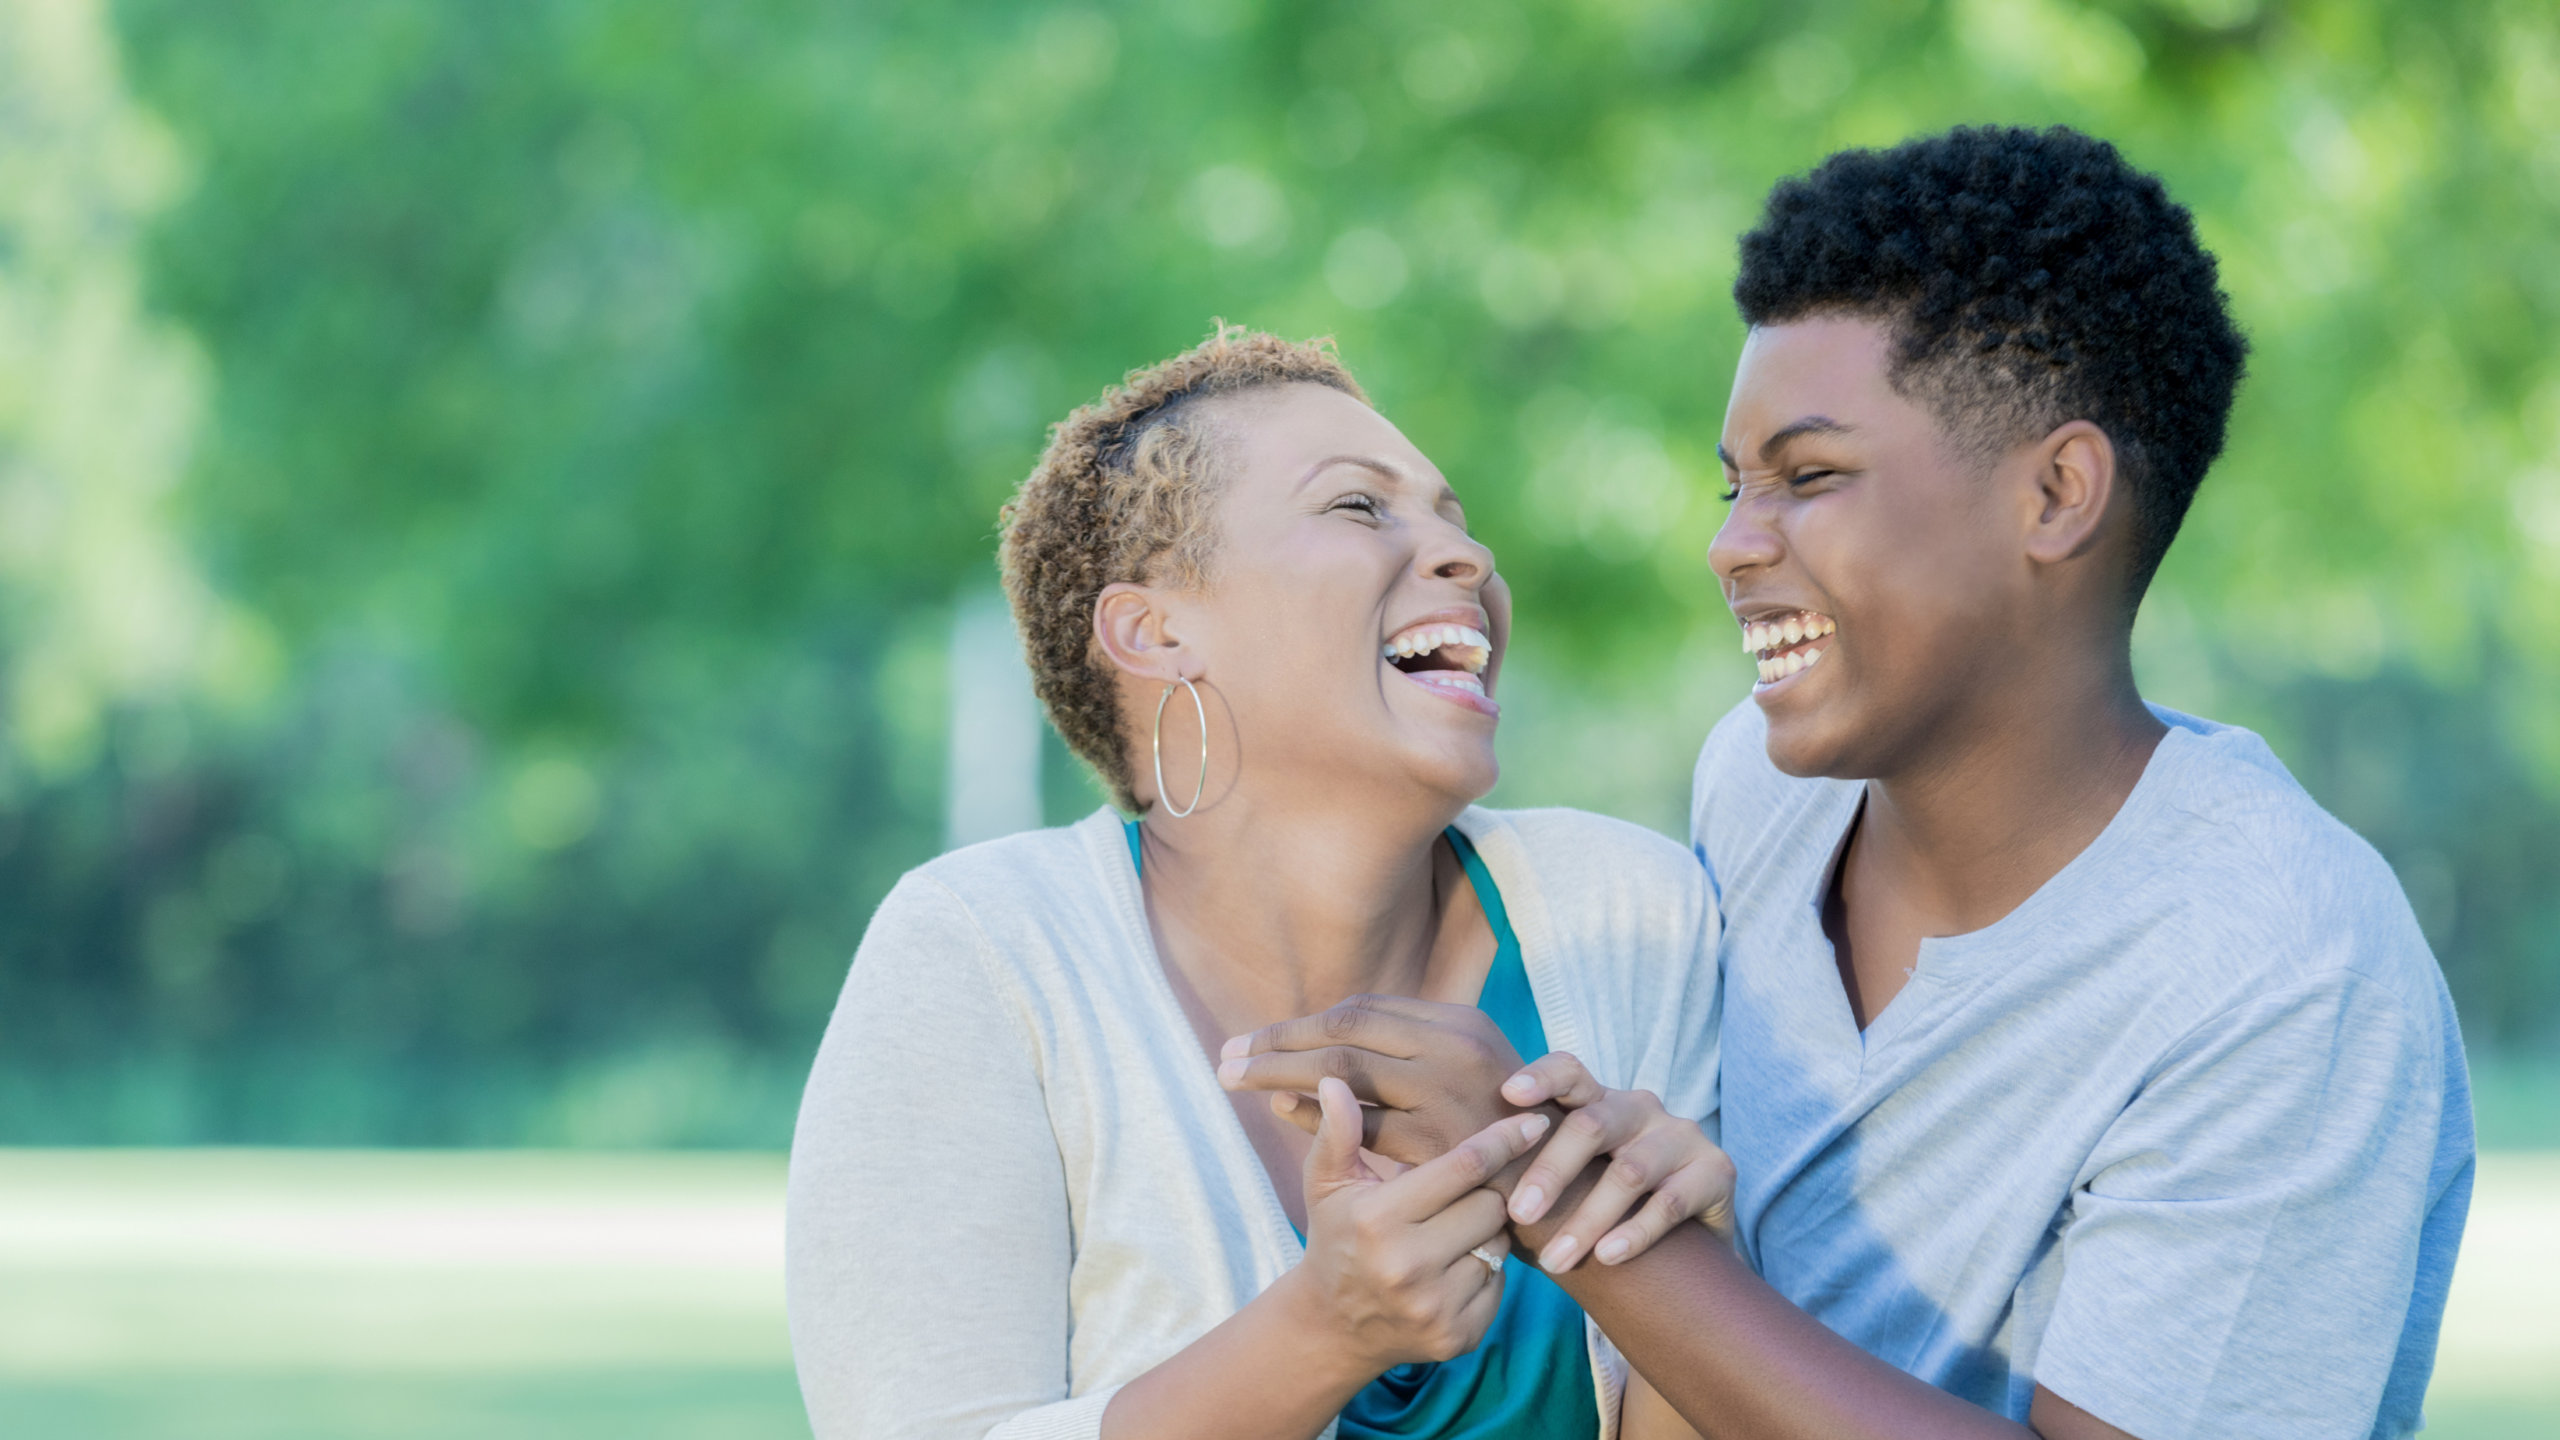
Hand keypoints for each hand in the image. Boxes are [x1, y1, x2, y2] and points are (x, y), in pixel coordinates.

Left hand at [1217, 995, 1529, 1167]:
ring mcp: (1450, 1094)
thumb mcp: (1465, 1074)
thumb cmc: (1502, 1133)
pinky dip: (1319, 1115)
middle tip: (1224, 1056)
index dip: (1303, 1022)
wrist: (1562, 1193)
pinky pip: (1364, 1126)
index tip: (1255, 1037)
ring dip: (1282, 1072)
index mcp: (1458, 1022)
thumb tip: (1327, 1042)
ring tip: (1232, 1077)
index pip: (1362, 1009)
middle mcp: (1455, 1047)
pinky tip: (1283, 1112)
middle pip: (1345, 1031)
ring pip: (1346, 1071)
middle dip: (1277, 1042)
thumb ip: (1410, 1050)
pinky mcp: (1444, 1144)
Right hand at [1292, 1078, 1551, 1370]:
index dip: (1503, 1139)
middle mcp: (1409, 1266)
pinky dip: (1485, 1269)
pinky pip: (1499, 1284)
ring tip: (1454, 1227)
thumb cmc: (1337, 1237)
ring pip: (1500, 1243)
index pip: (1463, 1168)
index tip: (1534, 1119)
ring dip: (1488, 1229)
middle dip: (1487, 1190)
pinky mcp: (1458, 1336)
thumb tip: (1335, 1082)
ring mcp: (1436, 1307)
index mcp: (1379, 1220)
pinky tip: (1455, 1265)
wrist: (1335, 1326)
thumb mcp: (1327, 1184)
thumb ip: (1339, 1133)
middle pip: (1492, 1204)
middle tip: (1465, 1189)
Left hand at [1498, 1053, 1734, 1273]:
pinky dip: (1634, 1233)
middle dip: (1550, 1171)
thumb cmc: (1606, 1212)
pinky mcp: (1716, 1170)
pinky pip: (1669, 1202)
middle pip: (1591, 1125)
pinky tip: (1608, 1257)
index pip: (1570, 1072)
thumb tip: (1466, 1190)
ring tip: (1557, 1260)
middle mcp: (1641, 1108)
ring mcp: (1682, 1136)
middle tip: (1519, 1214)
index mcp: (1601, 1102)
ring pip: (1628, 1171)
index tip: (1507, 1095)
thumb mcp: (1573, 1185)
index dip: (1541, 1077)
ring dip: (1588, 1219)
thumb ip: (1532, 1176)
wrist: (1688, 1250)